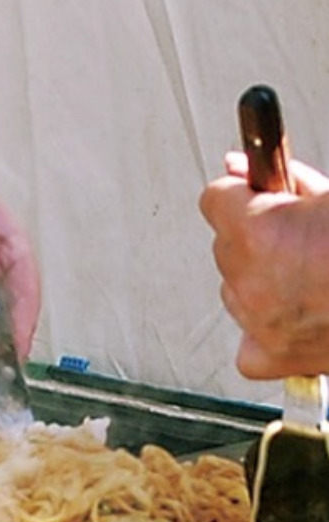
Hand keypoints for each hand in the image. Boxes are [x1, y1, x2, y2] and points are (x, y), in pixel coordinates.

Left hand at [199, 152, 328, 378]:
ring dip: (258, 279)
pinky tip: (292, 317)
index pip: (215, 198)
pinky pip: (249, 346)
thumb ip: (288, 180)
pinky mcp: (279, 355)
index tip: (256, 192)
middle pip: (225, 244)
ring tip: (305, 275)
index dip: (241, 193)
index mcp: (259, 231)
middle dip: (252, 235)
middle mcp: (251, 279)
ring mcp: (262, 321)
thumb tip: (244, 167)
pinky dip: (263, 332)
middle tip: (295, 234)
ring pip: (234, 289)